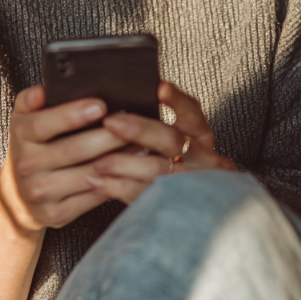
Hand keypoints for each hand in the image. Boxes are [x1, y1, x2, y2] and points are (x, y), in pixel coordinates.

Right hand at [0, 85, 130, 231]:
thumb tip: (42, 92)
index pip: (43, 124)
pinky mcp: (56, 213)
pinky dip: (114, 181)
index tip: (101, 105)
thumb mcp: (25, 118)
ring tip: (140, 143)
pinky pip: (92, 196)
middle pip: (73, 150)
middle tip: (132, 123)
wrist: (19, 193)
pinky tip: (130, 168)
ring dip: (118, 159)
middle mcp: (26, 165)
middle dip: (107, 136)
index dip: (72, 115)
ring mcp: (40, 192)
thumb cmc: (33, 144)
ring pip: (88, 173)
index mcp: (20, 136)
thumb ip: (31, 100)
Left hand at [85, 81, 235, 204]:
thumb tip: (120, 102)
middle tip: (111, 122)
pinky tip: (98, 181)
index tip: (159, 87)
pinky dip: (119, 188)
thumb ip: (157, 125)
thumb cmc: (182, 166)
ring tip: (97, 160)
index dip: (177, 100)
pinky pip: (145, 196)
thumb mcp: (181, 142)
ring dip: (123, 164)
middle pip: (171, 140)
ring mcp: (191, 184)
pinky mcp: (175, 206)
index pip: (192, 112)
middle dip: (140, 130)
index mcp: (201, 136)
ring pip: (157, 171)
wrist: (203, 212)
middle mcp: (201, 158)